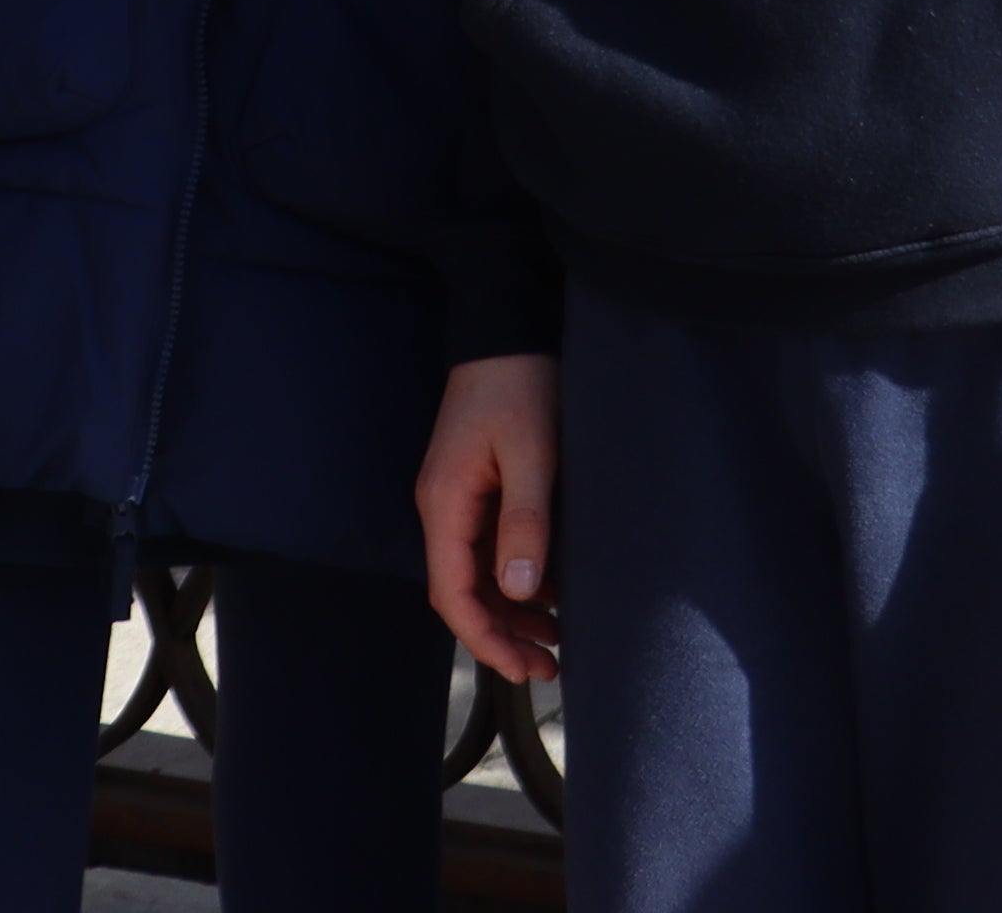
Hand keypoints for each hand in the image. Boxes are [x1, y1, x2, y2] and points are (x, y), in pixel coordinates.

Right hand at [414, 353, 560, 684]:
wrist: (509, 329)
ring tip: (557, 641)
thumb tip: (517, 590)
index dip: (485, 639)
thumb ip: (525, 521)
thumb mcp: (530, 453)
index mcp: (445, 505)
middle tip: (551, 667)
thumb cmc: (519, 385)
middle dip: (503, 634)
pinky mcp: (479, 489)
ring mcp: (460, 500)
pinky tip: (552, 592)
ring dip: (513, 610)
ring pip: (479, 576)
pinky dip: (519, 578)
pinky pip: (492, 550)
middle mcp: (444, 509)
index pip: (452, 594)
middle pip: (464, 592)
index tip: (522, 670)